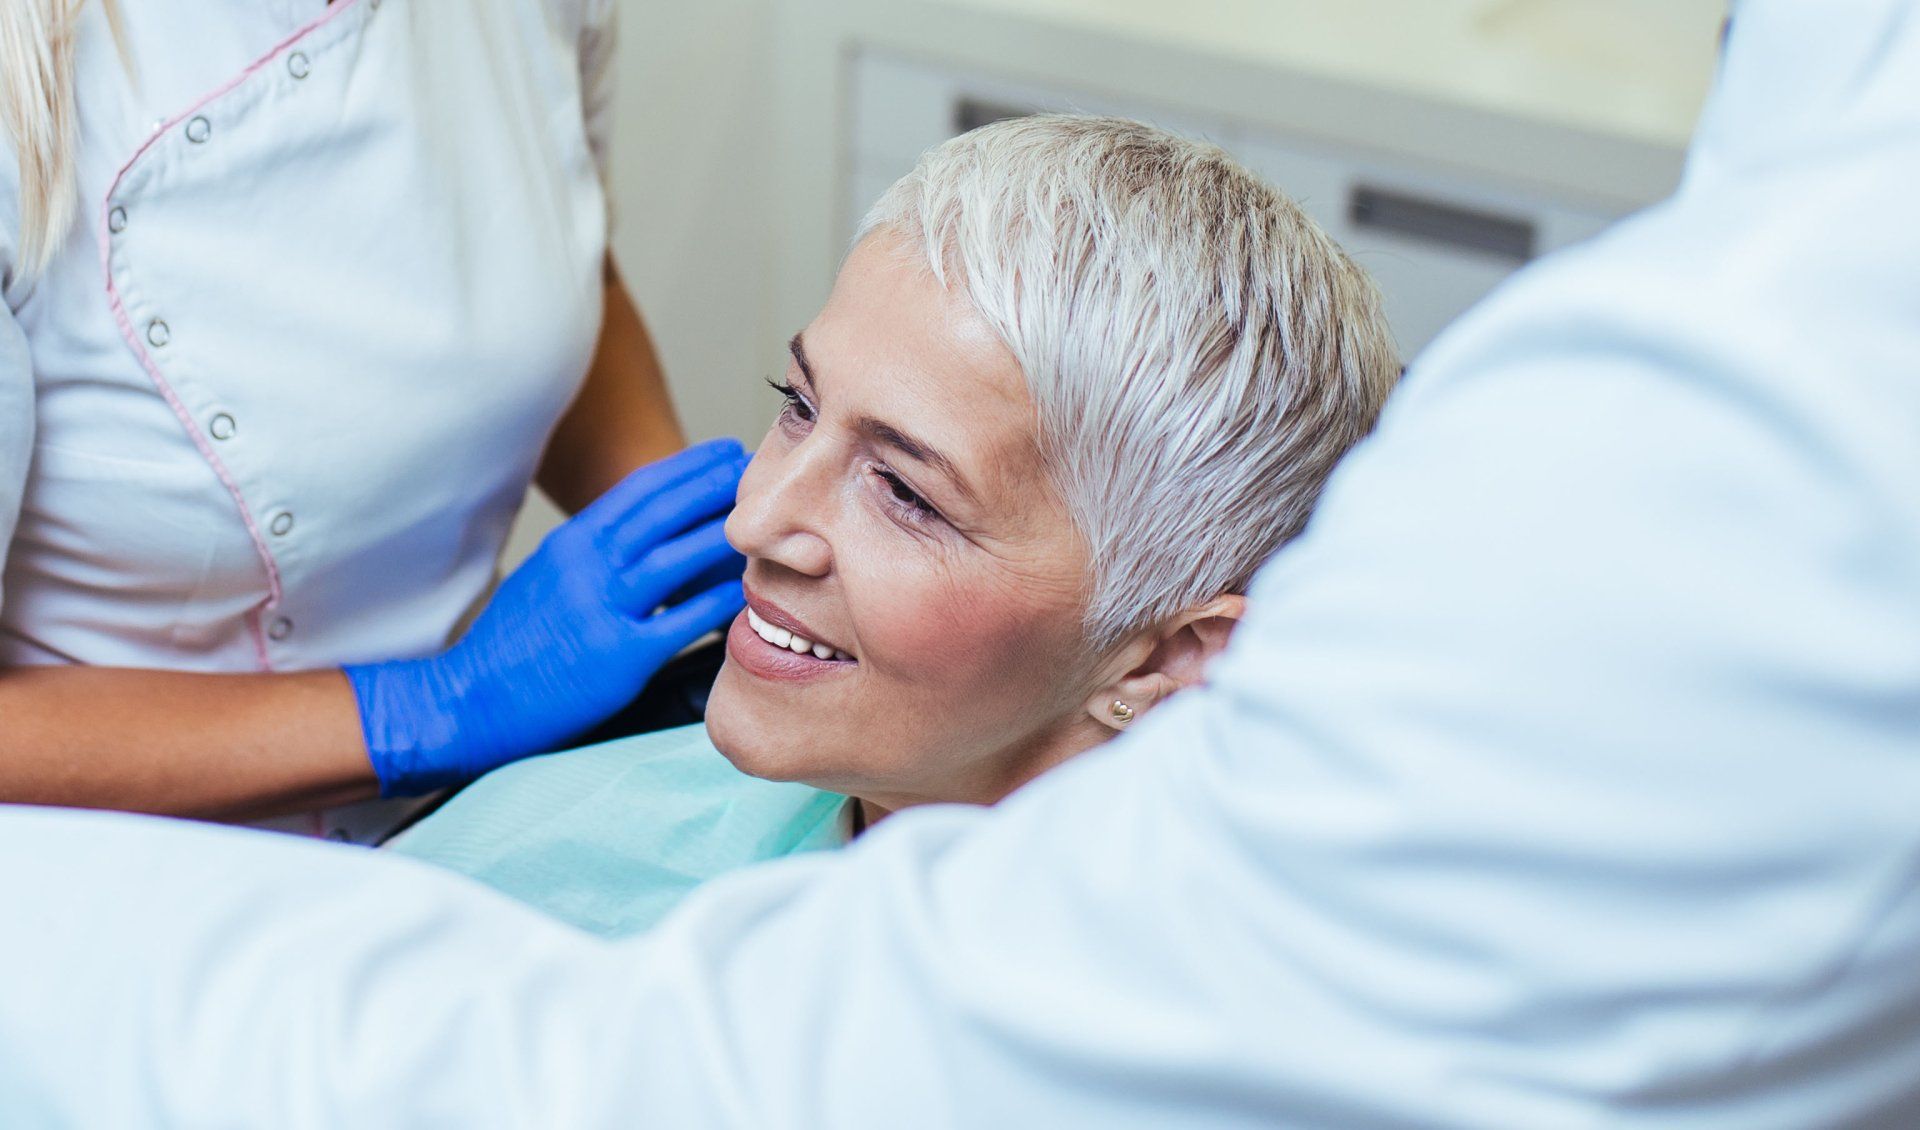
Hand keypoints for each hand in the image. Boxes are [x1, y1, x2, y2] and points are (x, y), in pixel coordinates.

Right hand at [347, 439, 749, 794]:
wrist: (470, 700)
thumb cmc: (513, 643)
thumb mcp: (547, 577)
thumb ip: (592, 552)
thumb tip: (644, 533)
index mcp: (572, 544)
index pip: (638, 491)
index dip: (688, 467)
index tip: (725, 452)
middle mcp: (586, 566)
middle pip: (662, 512)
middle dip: (716, 485)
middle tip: (760, 470)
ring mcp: (601, 609)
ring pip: (675, 559)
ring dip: (724, 535)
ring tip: (765, 523)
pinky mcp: (618, 656)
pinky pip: (680, 622)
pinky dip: (717, 601)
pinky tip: (747, 592)